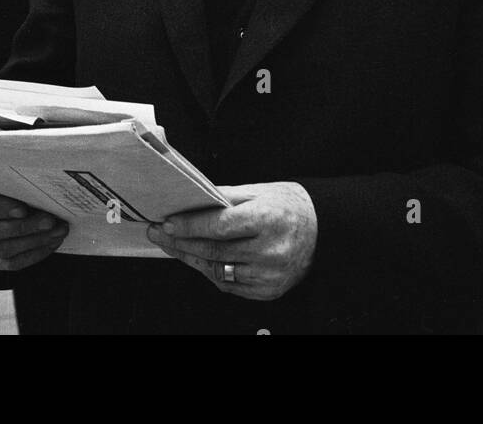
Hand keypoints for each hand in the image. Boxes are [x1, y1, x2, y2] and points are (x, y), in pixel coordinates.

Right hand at [0, 181, 67, 271]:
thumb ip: (9, 172)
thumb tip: (36, 170)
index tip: (23, 208)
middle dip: (24, 228)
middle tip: (50, 221)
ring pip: (2, 251)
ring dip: (35, 242)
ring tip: (58, 231)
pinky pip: (11, 263)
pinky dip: (34, 254)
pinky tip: (51, 243)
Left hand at [145, 182, 317, 301]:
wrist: (323, 231)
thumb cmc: (288, 206)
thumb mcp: (259, 191)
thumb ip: (224, 197)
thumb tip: (190, 202)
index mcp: (268, 219)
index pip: (219, 225)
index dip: (190, 226)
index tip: (167, 223)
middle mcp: (270, 251)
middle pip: (214, 251)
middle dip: (181, 243)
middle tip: (159, 234)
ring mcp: (270, 275)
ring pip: (219, 271)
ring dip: (191, 259)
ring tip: (173, 247)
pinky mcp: (269, 291)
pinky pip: (231, 286)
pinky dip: (212, 273)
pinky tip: (198, 260)